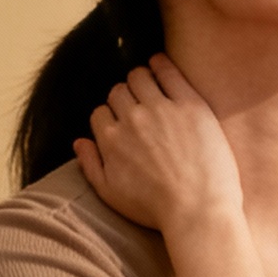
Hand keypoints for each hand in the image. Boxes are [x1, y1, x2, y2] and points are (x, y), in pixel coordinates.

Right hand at [74, 56, 243, 236]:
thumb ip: (90, 166)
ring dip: (141, 79)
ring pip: (139, 77)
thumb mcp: (111, 195)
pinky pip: (169, 72)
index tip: (123, 123)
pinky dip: (161, 64)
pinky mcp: (190, 105)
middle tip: (140, 106)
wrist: (198, 212)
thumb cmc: (156, 210)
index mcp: (110, 140)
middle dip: (125, 97)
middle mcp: (131, 119)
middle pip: (118, 92)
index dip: (111, 117)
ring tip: (151, 86)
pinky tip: (160, 64)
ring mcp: (161, 109)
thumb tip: (79, 141)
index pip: (101, 112)